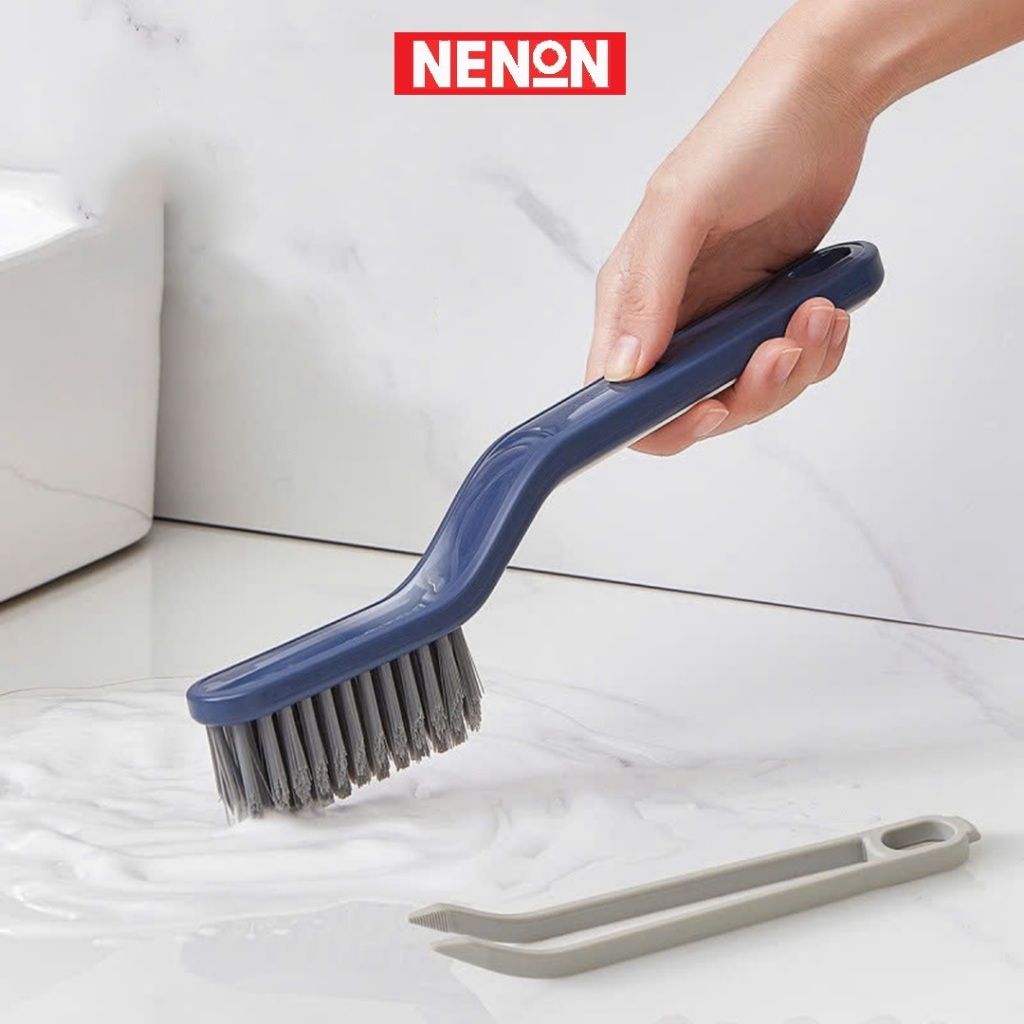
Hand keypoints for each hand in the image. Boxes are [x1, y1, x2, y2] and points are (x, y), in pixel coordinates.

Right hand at [586, 19, 870, 454]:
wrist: (820, 104)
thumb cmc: (740, 139)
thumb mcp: (681, 209)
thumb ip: (647, 293)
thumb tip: (622, 373)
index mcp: (632, 300)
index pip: (620, 394)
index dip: (658, 421)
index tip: (705, 409)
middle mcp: (674, 319)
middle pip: (694, 406)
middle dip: (745, 394)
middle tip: (778, 351)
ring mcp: (724, 321)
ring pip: (750, 393)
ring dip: (793, 368)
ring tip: (816, 313)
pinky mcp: (768, 315)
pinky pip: (793, 366)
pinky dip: (819, 351)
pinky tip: (828, 309)